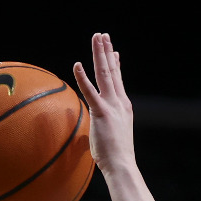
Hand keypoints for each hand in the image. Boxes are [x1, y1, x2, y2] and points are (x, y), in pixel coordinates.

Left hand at [73, 32, 135, 175]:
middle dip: (106, 51)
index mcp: (123, 107)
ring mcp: (112, 106)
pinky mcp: (102, 113)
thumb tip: (97, 129)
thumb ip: (104, 126)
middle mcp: (119, 102)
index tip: (114, 51)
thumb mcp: (110, 135)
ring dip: (99, 54)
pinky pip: (90, 92)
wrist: (122, 165)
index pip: (118, 81)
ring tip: (97, 38)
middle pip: (112, 71)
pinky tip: (77, 64)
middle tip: (102, 35)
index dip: (115, 64)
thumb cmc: (115, 156)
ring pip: (105, 74)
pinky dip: (83, 78)